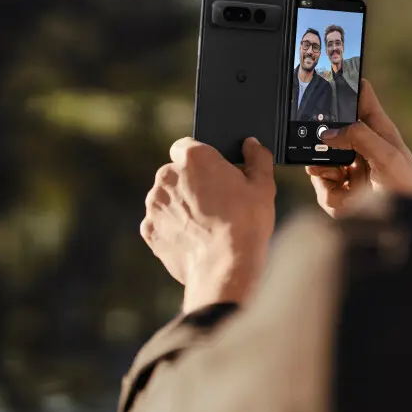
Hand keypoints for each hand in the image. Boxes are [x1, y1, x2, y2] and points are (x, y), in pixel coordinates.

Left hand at [141, 136, 275, 311]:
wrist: (225, 267)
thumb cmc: (246, 224)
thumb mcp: (263, 186)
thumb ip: (257, 157)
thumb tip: (252, 144)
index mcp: (194, 158)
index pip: (187, 145)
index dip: (201, 159)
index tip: (214, 173)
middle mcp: (167, 176)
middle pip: (176, 172)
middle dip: (191, 183)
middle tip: (216, 202)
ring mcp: (155, 204)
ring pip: (167, 198)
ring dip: (181, 205)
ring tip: (207, 224)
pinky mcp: (149, 229)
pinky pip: (160, 222)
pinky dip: (172, 227)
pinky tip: (195, 238)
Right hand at [307, 79, 411, 216]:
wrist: (407, 224)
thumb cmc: (406, 187)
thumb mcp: (387, 156)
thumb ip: (359, 136)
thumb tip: (328, 132)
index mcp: (377, 129)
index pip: (360, 97)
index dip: (348, 83)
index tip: (332, 72)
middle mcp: (360, 145)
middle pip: (330, 126)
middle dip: (322, 133)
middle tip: (320, 139)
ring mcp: (348, 166)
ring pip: (319, 155)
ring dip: (322, 163)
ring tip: (338, 172)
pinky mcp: (338, 189)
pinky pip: (319, 181)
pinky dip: (326, 186)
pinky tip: (341, 190)